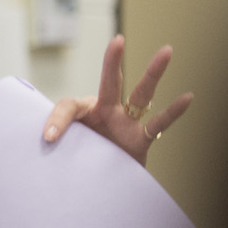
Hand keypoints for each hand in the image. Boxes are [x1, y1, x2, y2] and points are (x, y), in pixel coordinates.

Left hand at [43, 35, 193, 165]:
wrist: (97, 185)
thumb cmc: (76, 164)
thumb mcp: (61, 155)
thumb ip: (54, 148)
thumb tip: (40, 151)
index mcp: (83, 114)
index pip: (70, 106)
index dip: (57, 119)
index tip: (48, 138)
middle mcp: (105, 113)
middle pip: (110, 83)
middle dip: (112, 62)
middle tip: (117, 41)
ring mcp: (126, 124)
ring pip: (141, 94)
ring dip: (153, 73)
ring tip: (166, 51)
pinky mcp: (141, 139)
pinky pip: (159, 123)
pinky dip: (173, 112)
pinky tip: (187, 97)